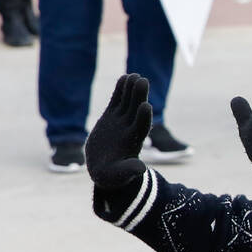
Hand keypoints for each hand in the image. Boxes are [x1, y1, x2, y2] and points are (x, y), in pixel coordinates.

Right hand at [86, 74, 150, 188]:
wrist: (104, 170)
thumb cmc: (114, 177)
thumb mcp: (120, 175)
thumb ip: (130, 170)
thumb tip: (141, 169)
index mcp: (133, 143)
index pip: (140, 128)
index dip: (143, 118)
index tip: (147, 106)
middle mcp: (129, 130)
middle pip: (136, 111)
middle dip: (139, 97)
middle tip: (142, 81)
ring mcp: (121, 122)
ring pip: (128, 103)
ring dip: (131, 90)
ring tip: (134, 75)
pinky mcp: (112, 118)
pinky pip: (117, 102)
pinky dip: (120, 91)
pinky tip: (124, 78)